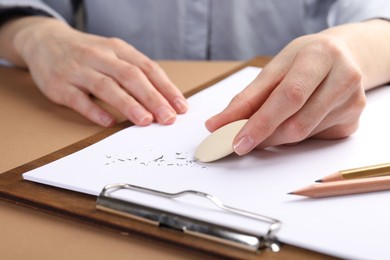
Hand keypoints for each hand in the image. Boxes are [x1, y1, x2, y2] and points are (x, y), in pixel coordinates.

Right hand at [13, 17, 187, 126]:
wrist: (45, 42)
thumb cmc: (88, 53)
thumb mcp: (113, 54)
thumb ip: (135, 73)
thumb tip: (164, 100)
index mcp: (117, 49)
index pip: (147, 68)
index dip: (166, 88)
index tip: (180, 107)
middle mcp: (99, 57)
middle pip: (130, 76)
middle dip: (152, 98)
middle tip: (168, 117)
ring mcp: (78, 70)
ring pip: (107, 87)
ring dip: (128, 104)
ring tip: (145, 120)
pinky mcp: (60, 86)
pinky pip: (79, 99)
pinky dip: (95, 111)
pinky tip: (109, 122)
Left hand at [206, 33, 365, 154]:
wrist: (342, 57)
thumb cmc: (304, 60)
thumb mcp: (275, 68)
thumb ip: (246, 98)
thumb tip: (216, 125)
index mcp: (321, 55)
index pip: (290, 96)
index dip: (261, 122)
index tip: (238, 141)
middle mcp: (344, 78)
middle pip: (297, 122)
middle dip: (264, 136)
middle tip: (241, 141)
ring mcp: (352, 103)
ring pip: (303, 135)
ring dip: (276, 138)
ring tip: (265, 127)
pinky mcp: (352, 123)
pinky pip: (312, 139)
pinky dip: (293, 137)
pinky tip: (293, 120)